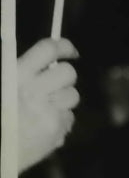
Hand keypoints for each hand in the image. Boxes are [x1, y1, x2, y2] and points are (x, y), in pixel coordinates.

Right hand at [17, 38, 79, 171]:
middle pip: (68, 73)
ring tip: (45, 105)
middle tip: (55, 81)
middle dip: (65, 75)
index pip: (48, 50)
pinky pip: (69, 117)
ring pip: (73, 95)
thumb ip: (20, 71)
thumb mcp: (3, 83)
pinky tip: (42, 123)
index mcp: (15, 75)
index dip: (64, 47)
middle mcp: (34, 91)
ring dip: (63, 97)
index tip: (70, 51)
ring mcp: (48, 112)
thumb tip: (44, 60)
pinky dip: (60, 118)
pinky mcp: (56, 131)